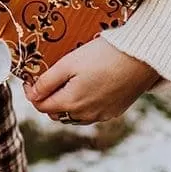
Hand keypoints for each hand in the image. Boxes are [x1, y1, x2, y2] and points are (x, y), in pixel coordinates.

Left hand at [23, 37, 161, 123]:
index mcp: (71, 103)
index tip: (30, 78)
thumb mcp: (68, 63)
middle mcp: (86, 115)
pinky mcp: (115, 111)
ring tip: (65, 83)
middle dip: (47, 99)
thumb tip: (32, 95)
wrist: (141, 58)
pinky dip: (82, 105)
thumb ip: (47, 82)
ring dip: (65, 104)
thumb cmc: (102, 56)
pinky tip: (86, 88)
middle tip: (46, 79)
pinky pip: (91, 113)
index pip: (41, 106)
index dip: (31, 92)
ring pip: (74, 116)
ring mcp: (102, 115)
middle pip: (57, 113)